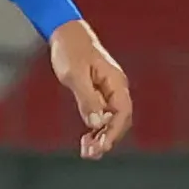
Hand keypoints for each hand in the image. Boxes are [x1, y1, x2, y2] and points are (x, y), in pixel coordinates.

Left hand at [50, 21, 134, 158]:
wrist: (66, 34)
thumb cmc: (71, 51)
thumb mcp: (75, 75)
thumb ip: (86, 98)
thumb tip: (95, 124)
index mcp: (116, 83)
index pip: (123, 113)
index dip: (114, 132)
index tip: (102, 146)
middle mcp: (116, 89)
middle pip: (119, 120)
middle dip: (108, 138)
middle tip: (91, 154)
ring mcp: (108, 92)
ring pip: (110, 120)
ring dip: (101, 137)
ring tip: (87, 153)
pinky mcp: (97, 93)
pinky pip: (100, 115)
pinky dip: (95, 128)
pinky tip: (86, 140)